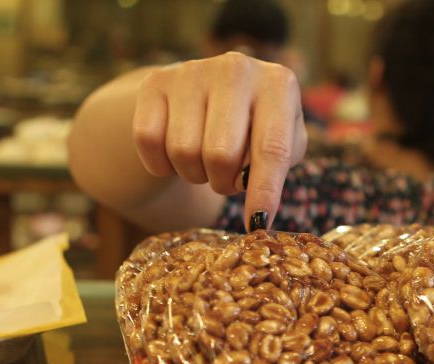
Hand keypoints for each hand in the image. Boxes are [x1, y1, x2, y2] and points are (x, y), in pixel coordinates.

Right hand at [132, 53, 307, 228]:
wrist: (208, 92)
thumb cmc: (257, 127)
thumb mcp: (284, 141)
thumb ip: (278, 168)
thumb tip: (257, 210)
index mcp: (278, 84)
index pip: (272, 149)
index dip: (263, 192)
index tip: (257, 224)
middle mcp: (236, 69)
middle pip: (220, 155)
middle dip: (223, 183)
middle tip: (227, 179)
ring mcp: (192, 71)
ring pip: (183, 152)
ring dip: (194, 174)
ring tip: (205, 161)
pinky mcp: (155, 82)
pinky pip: (149, 141)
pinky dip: (161, 163)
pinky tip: (175, 152)